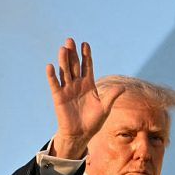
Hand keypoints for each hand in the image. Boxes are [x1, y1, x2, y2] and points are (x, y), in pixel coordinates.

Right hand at [46, 38, 123, 158]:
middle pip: (74, 65)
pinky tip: (50, 66)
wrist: (81, 134)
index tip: (85, 44)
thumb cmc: (93, 121)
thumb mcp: (105, 108)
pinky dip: (52, 76)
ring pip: (65, 72)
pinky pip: (55, 84)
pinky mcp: (59, 97)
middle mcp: (77, 84)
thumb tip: (123, 87)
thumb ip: (112, 96)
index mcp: (89, 84)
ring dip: (63, 61)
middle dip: (73, 53)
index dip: (86, 56)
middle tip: (70, 40)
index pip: (87, 66)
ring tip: (63, 49)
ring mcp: (67, 89)